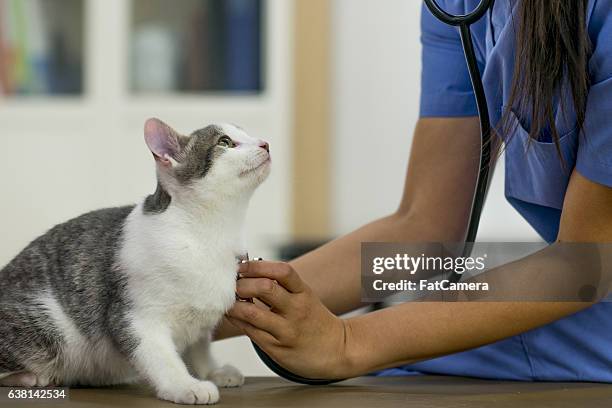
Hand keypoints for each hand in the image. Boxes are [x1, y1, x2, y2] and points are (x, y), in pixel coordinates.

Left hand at [227, 261, 352, 379]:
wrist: (337, 350)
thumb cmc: (314, 319)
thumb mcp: (304, 297)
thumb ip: (281, 286)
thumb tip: (248, 271)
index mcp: (304, 293)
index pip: (282, 271)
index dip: (258, 266)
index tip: (242, 266)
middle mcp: (296, 310)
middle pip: (265, 288)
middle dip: (242, 284)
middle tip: (231, 284)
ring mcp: (286, 331)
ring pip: (252, 313)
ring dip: (234, 304)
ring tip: (227, 300)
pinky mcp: (276, 349)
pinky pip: (250, 332)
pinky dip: (237, 320)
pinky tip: (233, 314)